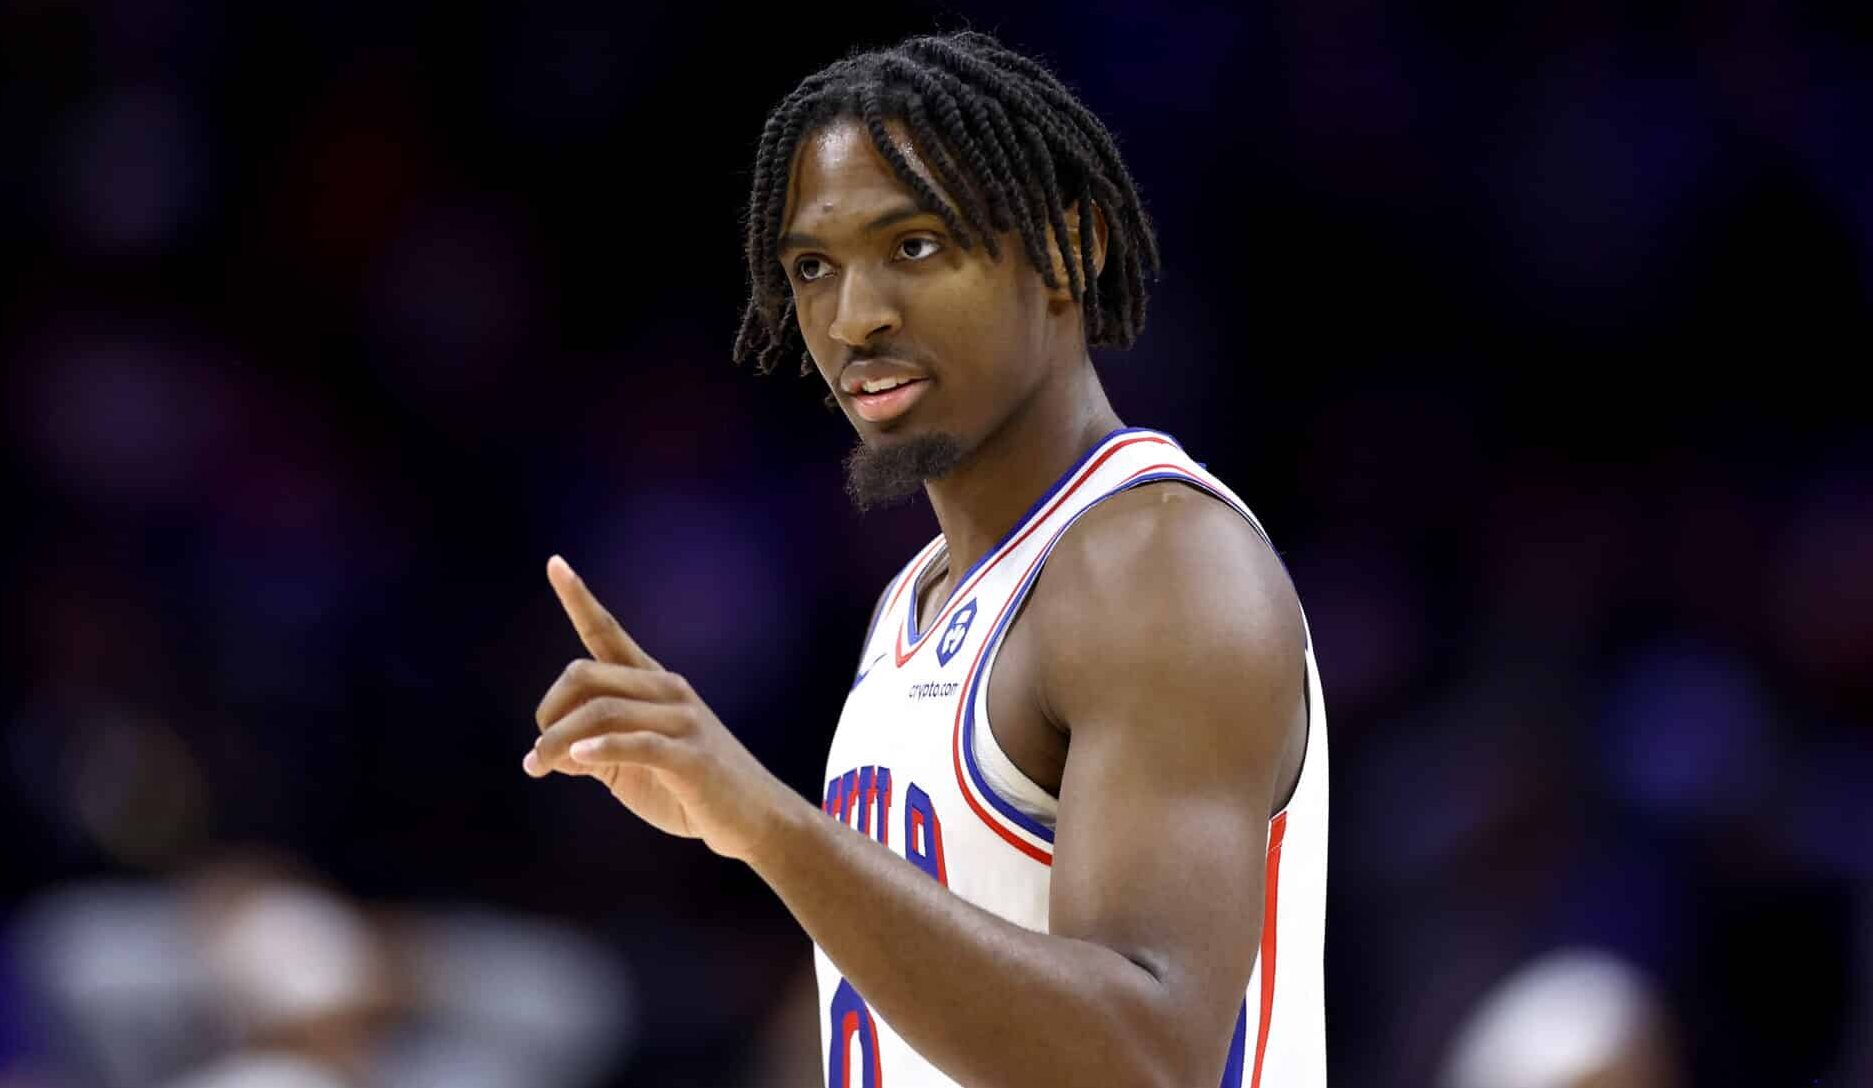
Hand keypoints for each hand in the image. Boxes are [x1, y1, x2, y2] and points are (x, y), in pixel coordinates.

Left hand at [526, 555, 799, 862]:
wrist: (755, 819)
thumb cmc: (692, 790)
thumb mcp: (632, 767)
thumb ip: (594, 750)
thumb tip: (548, 753)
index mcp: (654, 685)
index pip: (608, 633)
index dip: (579, 600)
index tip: (555, 564)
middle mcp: (668, 691)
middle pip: (586, 674)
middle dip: (550, 711)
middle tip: (538, 754)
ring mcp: (682, 721)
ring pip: (601, 711)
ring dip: (558, 741)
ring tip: (540, 767)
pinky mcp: (690, 757)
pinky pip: (636, 743)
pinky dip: (601, 748)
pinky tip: (576, 759)